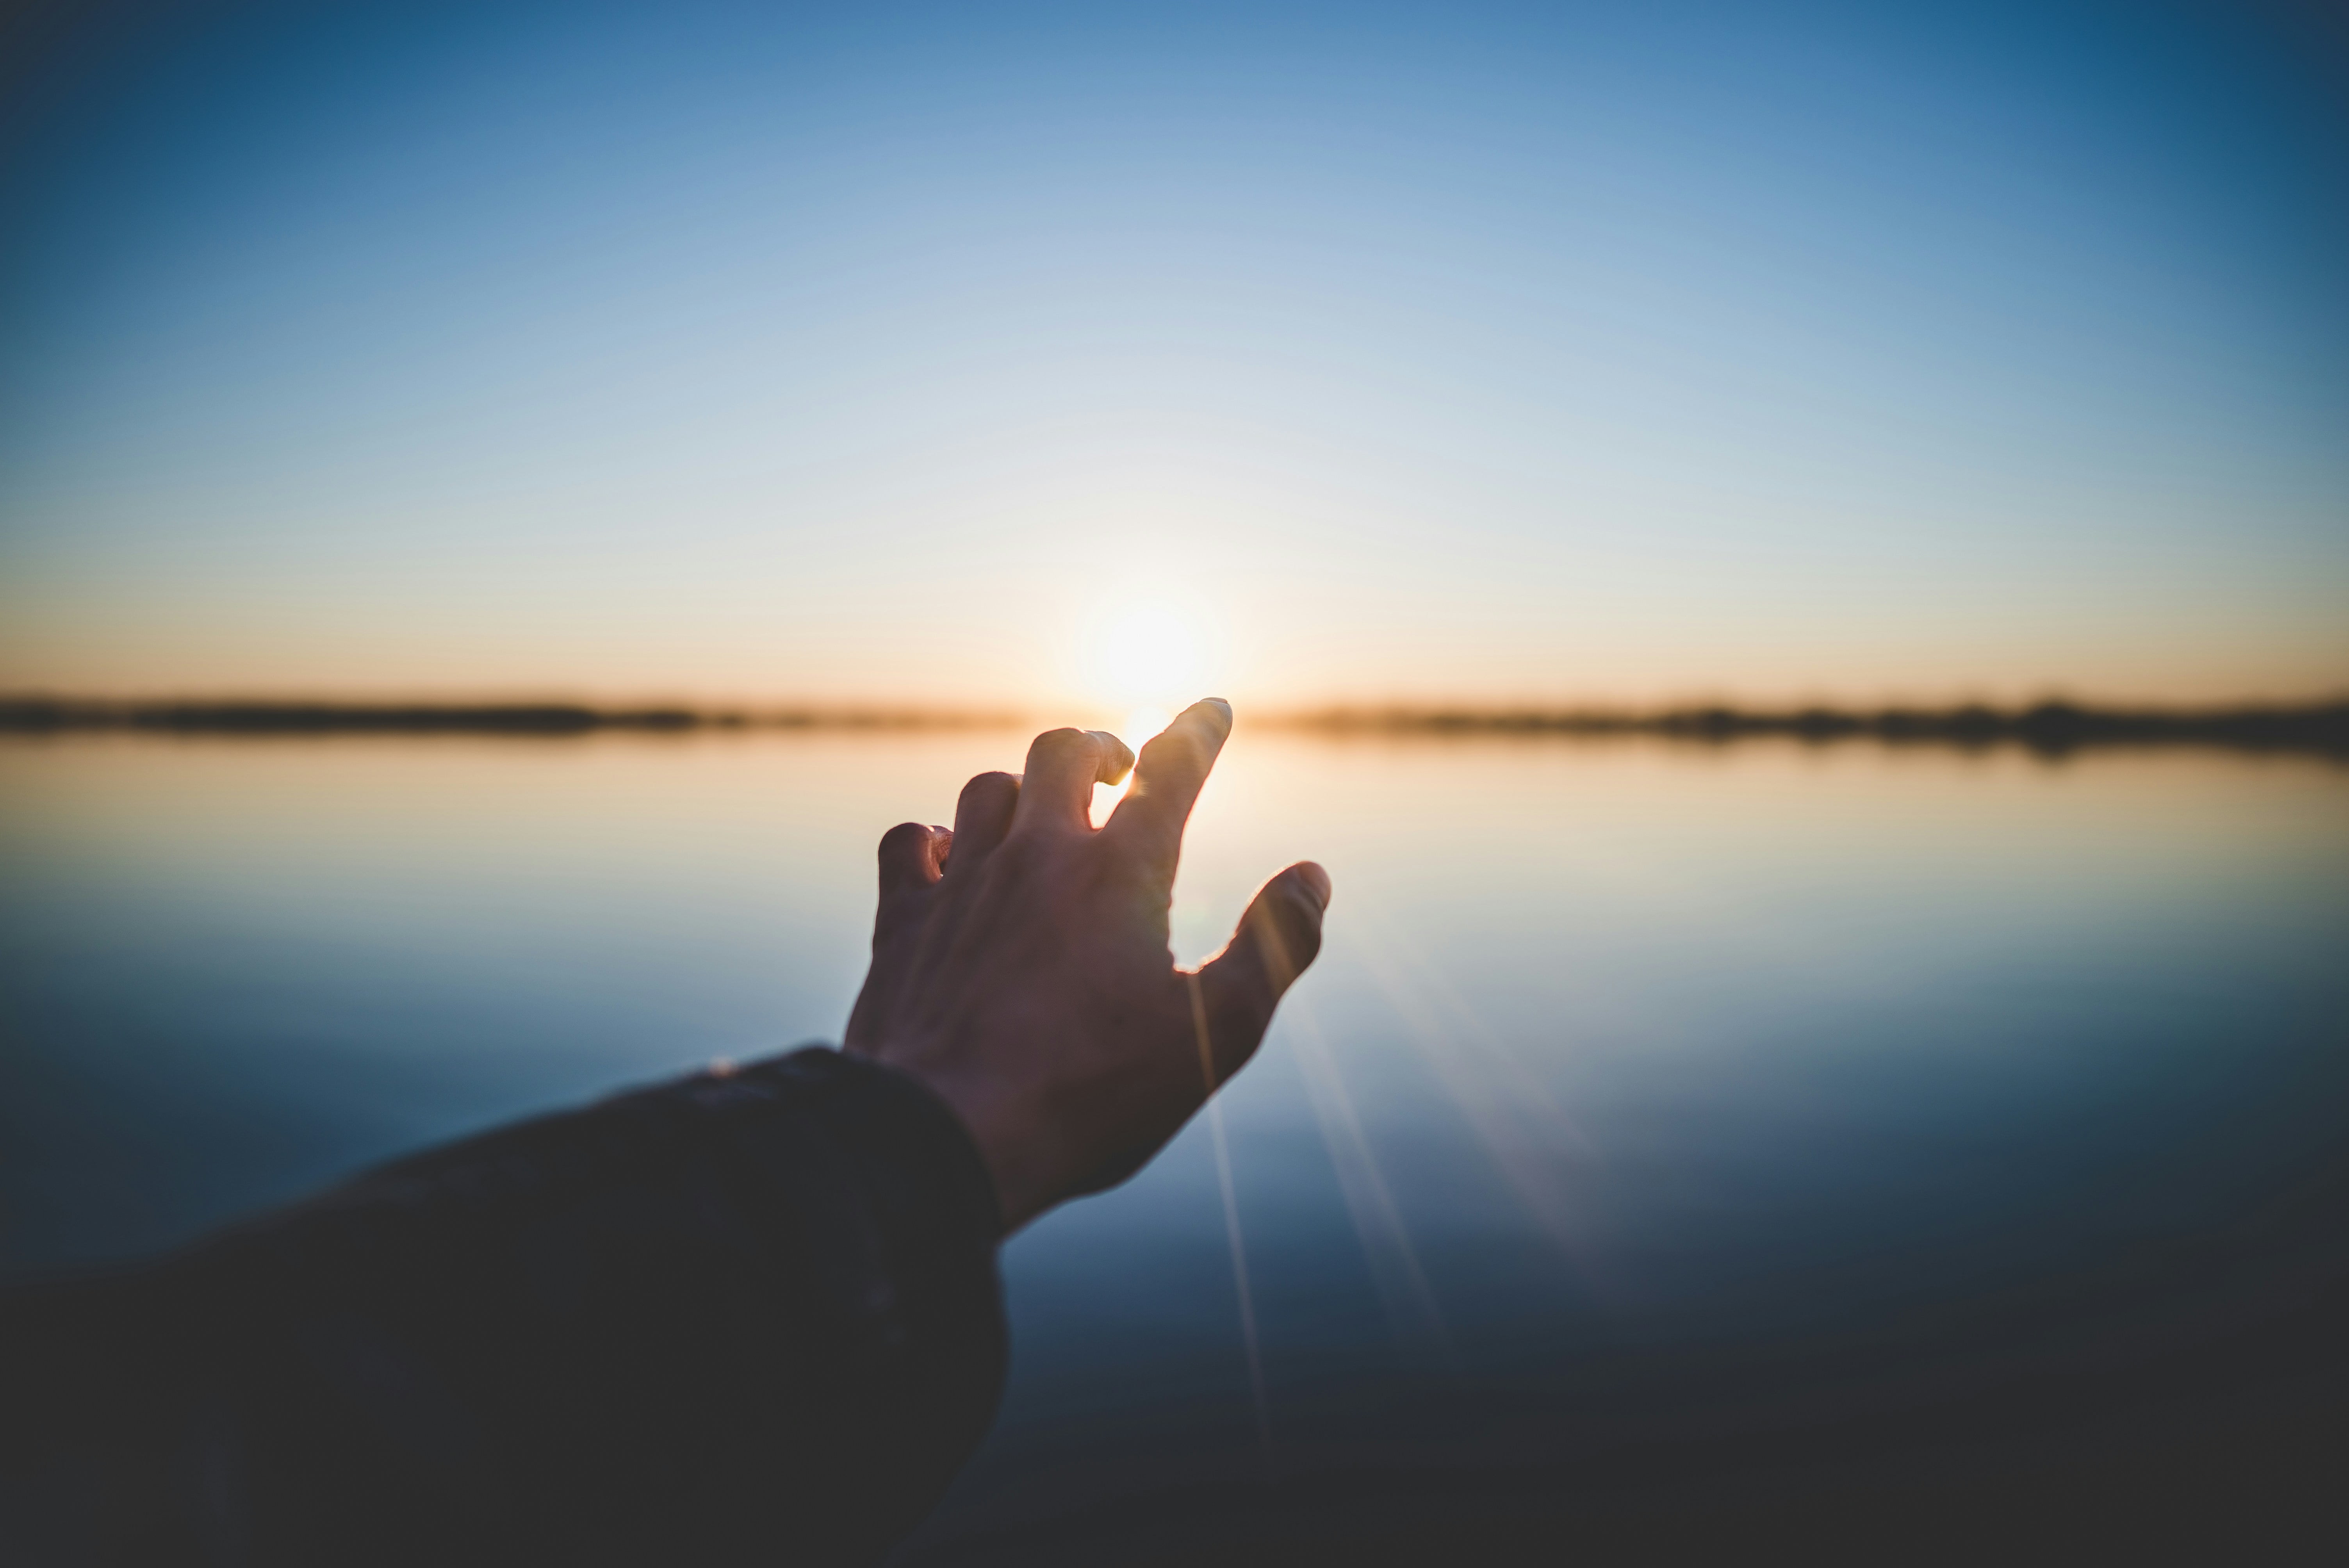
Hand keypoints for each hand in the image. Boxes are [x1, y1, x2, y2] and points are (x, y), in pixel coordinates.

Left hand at [843, 699, 1329, 1231]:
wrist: (947, 1135)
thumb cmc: (1092, 1094)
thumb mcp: (1217, 1033)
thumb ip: (1275, 947)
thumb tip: (1313, 876)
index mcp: (1121, 873)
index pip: (1170, 770)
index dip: (1197, 731)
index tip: (1212, 709)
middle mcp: (1037, 857)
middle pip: (1064, 752)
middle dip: (1101, 747)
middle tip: (1119, 769)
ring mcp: (963, 885)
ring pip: (987, 789)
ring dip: (1021, 788)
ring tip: (1042, 813)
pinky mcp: (904, 924)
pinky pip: (911, 843)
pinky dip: (934, 837)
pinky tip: (949, 857)